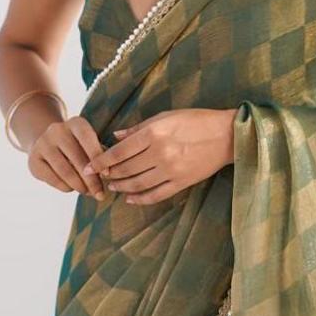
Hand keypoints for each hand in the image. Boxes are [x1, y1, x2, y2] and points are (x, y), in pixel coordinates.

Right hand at [27, 114, 109, 198]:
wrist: (47, 145)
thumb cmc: (79, 148)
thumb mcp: (90, 146)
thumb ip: (99, 157)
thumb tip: (105, 176)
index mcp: (75, 123)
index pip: (88, 138)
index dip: (98, 158)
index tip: (107, 175)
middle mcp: (57, 130)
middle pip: (77, 158)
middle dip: (91, 180)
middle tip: (100, 195)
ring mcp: (43, 144)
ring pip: (65, 170)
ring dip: (79, 186)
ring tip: (88, 193)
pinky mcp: (33, 160)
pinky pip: (53, 179)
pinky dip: (65, 187)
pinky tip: (72, 188)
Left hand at [95, 108, 235, 204]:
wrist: (227, 136)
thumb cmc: (196, 121)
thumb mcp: (166, 116)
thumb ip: (138, 128)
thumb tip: (116, 136)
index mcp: (154, 133)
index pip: (119, 152)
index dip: (101, 161)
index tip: (89, 166)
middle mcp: (160, 153)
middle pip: (125, 169)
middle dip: (109, 175)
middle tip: (101, 177)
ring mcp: (171, 170)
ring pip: (138, 184)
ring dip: (122, 187)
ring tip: (114, 186)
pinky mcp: (182, 183)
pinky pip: (156, 195)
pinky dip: (141, 199)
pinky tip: (131, 199)